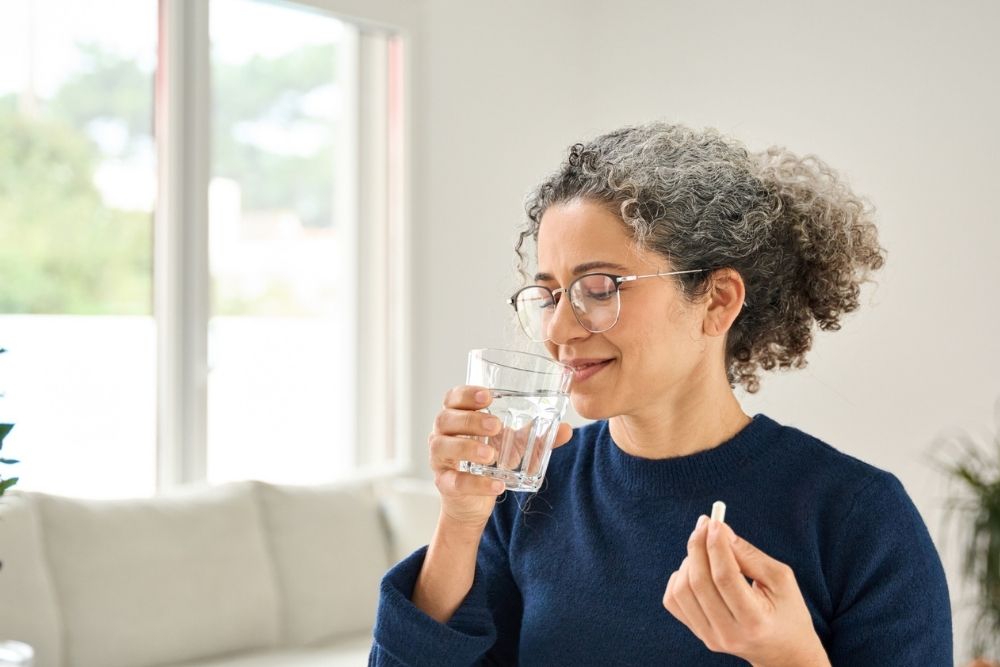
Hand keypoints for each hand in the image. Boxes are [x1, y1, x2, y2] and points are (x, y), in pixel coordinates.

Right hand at [428, 385, 572, 529]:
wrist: (473, 500)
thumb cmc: (490, 460)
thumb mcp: (514, 445)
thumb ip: (536, 435)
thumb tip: (566, 429)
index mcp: (457, 416)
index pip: (453, 397)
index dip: (466, 394)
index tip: (488, 396)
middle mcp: (442, 434)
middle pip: (446, 418)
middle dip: (471, 420)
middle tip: (497, 425)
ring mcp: (440, 459)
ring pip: (443, 447)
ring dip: (467, 448)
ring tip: (491, 455)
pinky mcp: (444, 483)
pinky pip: (455, 481)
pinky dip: (476, 483)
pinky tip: (497, 485)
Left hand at [662, 516, 830, 666]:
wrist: (783, 651)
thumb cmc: (786, 610)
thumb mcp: (780, 579)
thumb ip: (749, 555)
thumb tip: (719, 530)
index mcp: (755, 621)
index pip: (725, 578)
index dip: (717, 546)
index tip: (715, 522)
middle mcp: (729, 633)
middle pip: (699, 582)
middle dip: (698, 546)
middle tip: (705, 524)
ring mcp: (710, 637)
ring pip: (681, 590)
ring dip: (689, 561)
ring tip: (706, 552)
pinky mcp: (698, 634)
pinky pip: (673, 600)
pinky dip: (679, 578)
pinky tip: (696, 570)